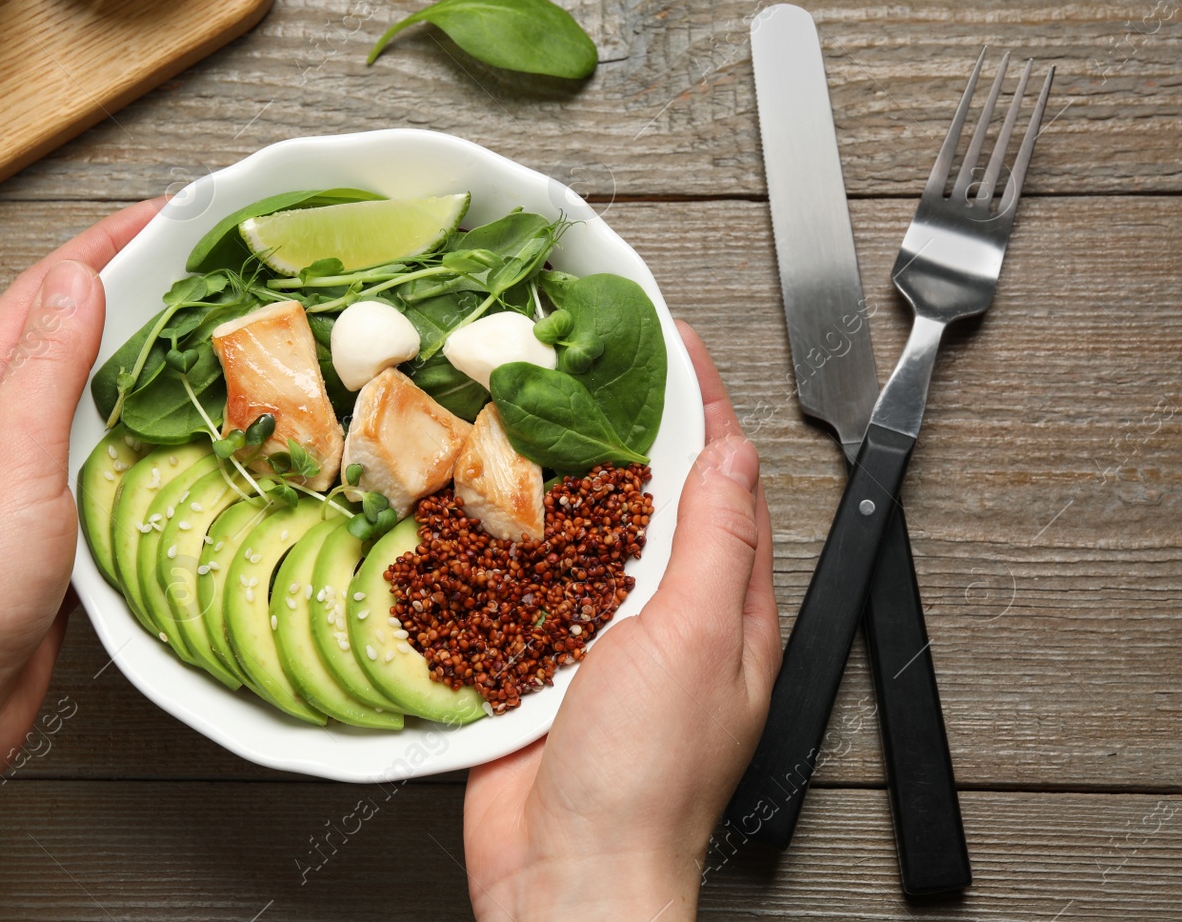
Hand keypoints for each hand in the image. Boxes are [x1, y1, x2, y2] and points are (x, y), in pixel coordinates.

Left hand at [0, 197, 162, 780]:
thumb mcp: (7, 452)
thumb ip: (45, 363)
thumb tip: (79, 277)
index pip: (42, 294)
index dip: (105, 246)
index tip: (169, 216)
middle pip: (67, 341)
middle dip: (133, 298)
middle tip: (204, 275)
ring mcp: (17, 482)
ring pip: (89, 405)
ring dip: (143, 370)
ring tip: (209, 345)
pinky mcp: (48, 534)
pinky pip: (101, 466)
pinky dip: (143, 442)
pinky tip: (184, 442)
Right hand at [462, 321, 780, 921]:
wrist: (566, 877)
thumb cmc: (647, 783)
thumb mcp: (695, 641)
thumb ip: (713, 543)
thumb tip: (730, 455)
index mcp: (726, 606)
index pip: (722, 478)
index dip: (699, 403)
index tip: (670, 342)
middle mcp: (668, 614)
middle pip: (650, 492)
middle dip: (623, 423)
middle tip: (585, 360)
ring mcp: (600, 637)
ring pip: (583, 530)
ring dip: (558, 470)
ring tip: (527, 407)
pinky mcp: (538, 659)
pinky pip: (526, 580)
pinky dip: (507, 535)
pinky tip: (481, 502)